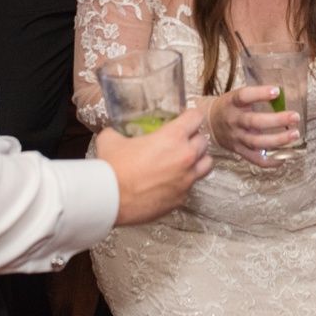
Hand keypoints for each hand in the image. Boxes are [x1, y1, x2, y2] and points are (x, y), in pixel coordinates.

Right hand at [98, 108, 212, 225]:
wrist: (109, 199)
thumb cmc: (112, 169)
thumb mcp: (111, 139)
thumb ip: (119, 132)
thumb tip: (115, 132)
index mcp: (173, 137)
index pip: (196, 117)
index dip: (191, 116)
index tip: (187, 119)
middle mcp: (185, 157)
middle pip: (204, 141)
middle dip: (194, 138)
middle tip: (182, 140)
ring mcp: (186, 179)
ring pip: (207, 164)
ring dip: (198, 160)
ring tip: (185, 160)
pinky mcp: (181, 198)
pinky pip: (191, 186)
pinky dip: (184, 182)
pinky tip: (170, 181)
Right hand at [207, 84, 299, 167]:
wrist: (208, 124)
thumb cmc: (229, 107)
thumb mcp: (237, 96)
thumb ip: (256, 95)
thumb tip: (284, 93)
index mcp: (232, 103)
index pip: (244, 96)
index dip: (260, 93)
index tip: (277, 91)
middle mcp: (233, 121)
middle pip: (254, 122)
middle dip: (276, 120)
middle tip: (295, 116)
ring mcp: (236, 138)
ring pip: (256, 142)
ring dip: (278, 140)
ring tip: (295, 134)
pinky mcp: (239, 151)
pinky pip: (255, 159)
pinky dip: (271, 161)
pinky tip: (284, 157)